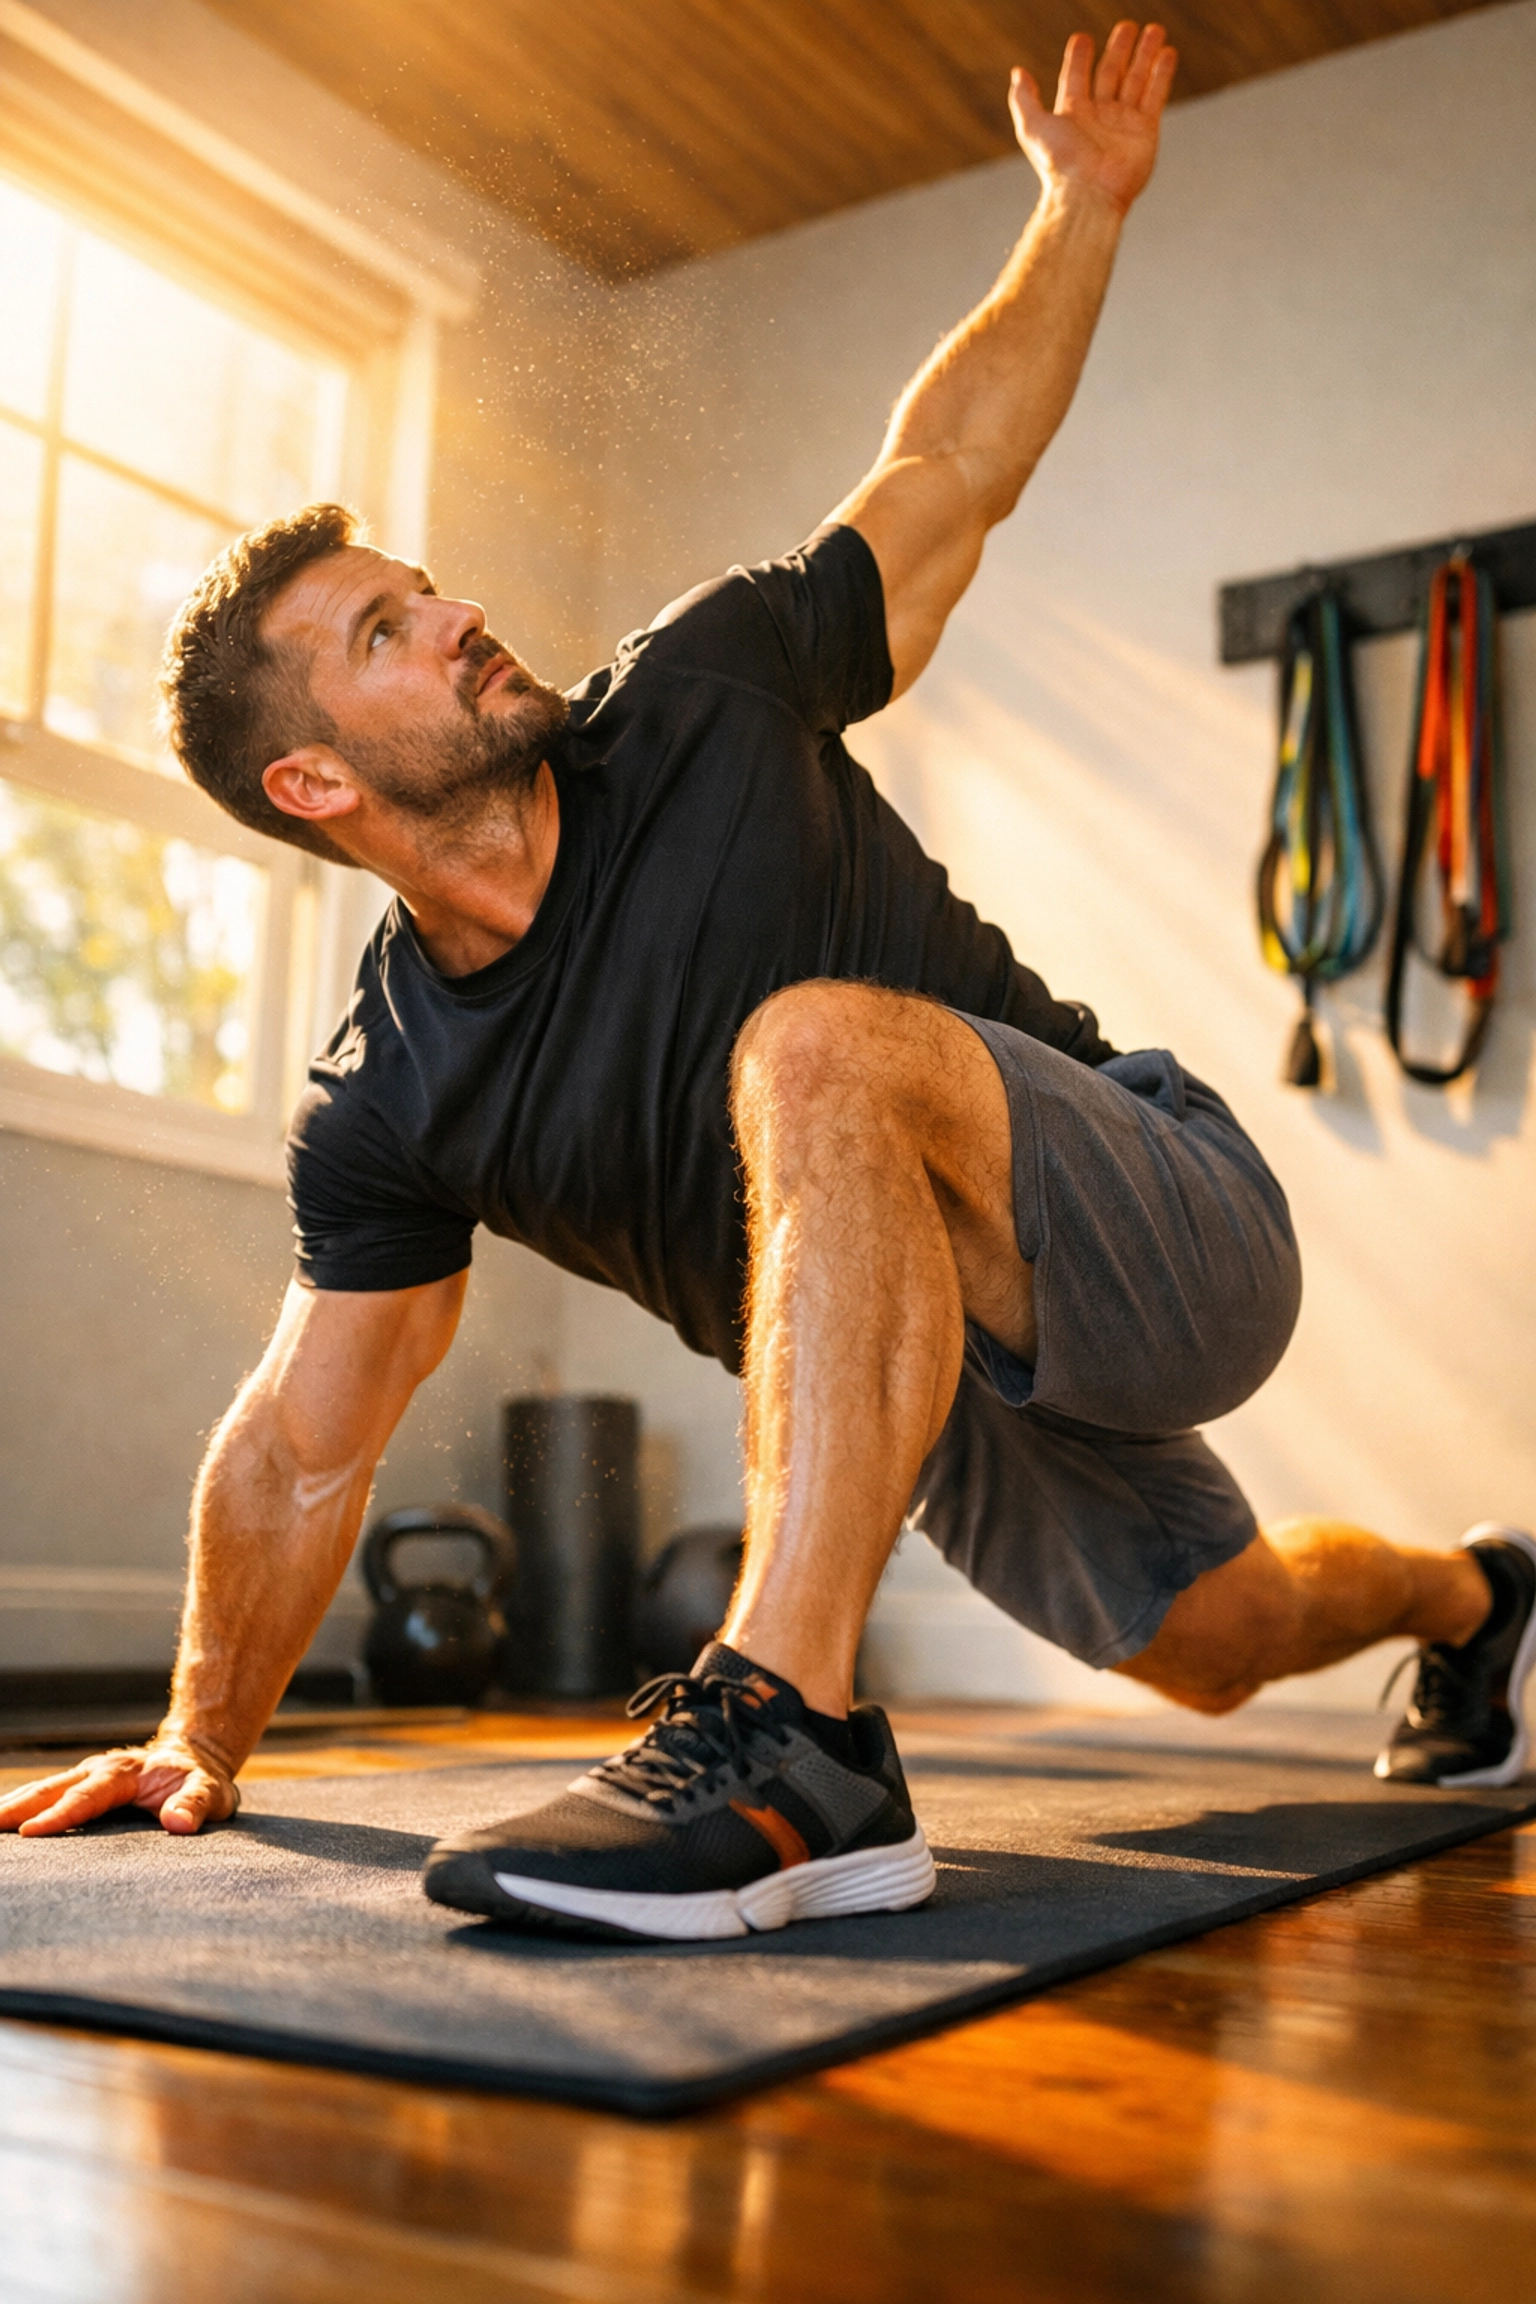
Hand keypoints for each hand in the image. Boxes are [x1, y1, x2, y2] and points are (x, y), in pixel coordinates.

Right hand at [0, 1735, 237, 1837]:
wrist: (196, 1757)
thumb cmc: (200, 1781)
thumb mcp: (211, 1792)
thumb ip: (196, 1804)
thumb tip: (179, 1823)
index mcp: (124, 1772)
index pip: (87, 1796)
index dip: (59, 1815)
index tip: (31, 1833)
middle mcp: (99, 1770)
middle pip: (52, 1789)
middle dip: (18, 1808)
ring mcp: (86, 1776)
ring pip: (43, 1790)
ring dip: (12, 1805)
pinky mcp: (80, 1786)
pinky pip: (46, 1795)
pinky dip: (20, 1806)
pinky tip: (2, 1822)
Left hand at [1010, 22, 1177, 215]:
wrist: (1088, 194)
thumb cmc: (1060, 165)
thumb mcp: (1032, 127)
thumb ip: (1023, 99)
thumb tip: (1018, 73)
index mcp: (1073, 114)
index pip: (1076, 77)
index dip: (1079, 58)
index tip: (1082, 39)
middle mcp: (1098, 116)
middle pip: (1110, 73)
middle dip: (1119, 49)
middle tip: (1127, 27)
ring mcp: (1123, 123)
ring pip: (1136, 79)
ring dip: (1145, 54)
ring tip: (1154, 30)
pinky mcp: (1145, 130)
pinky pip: (1155, 96)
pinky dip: (1162, 74)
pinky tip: (1167, 54)